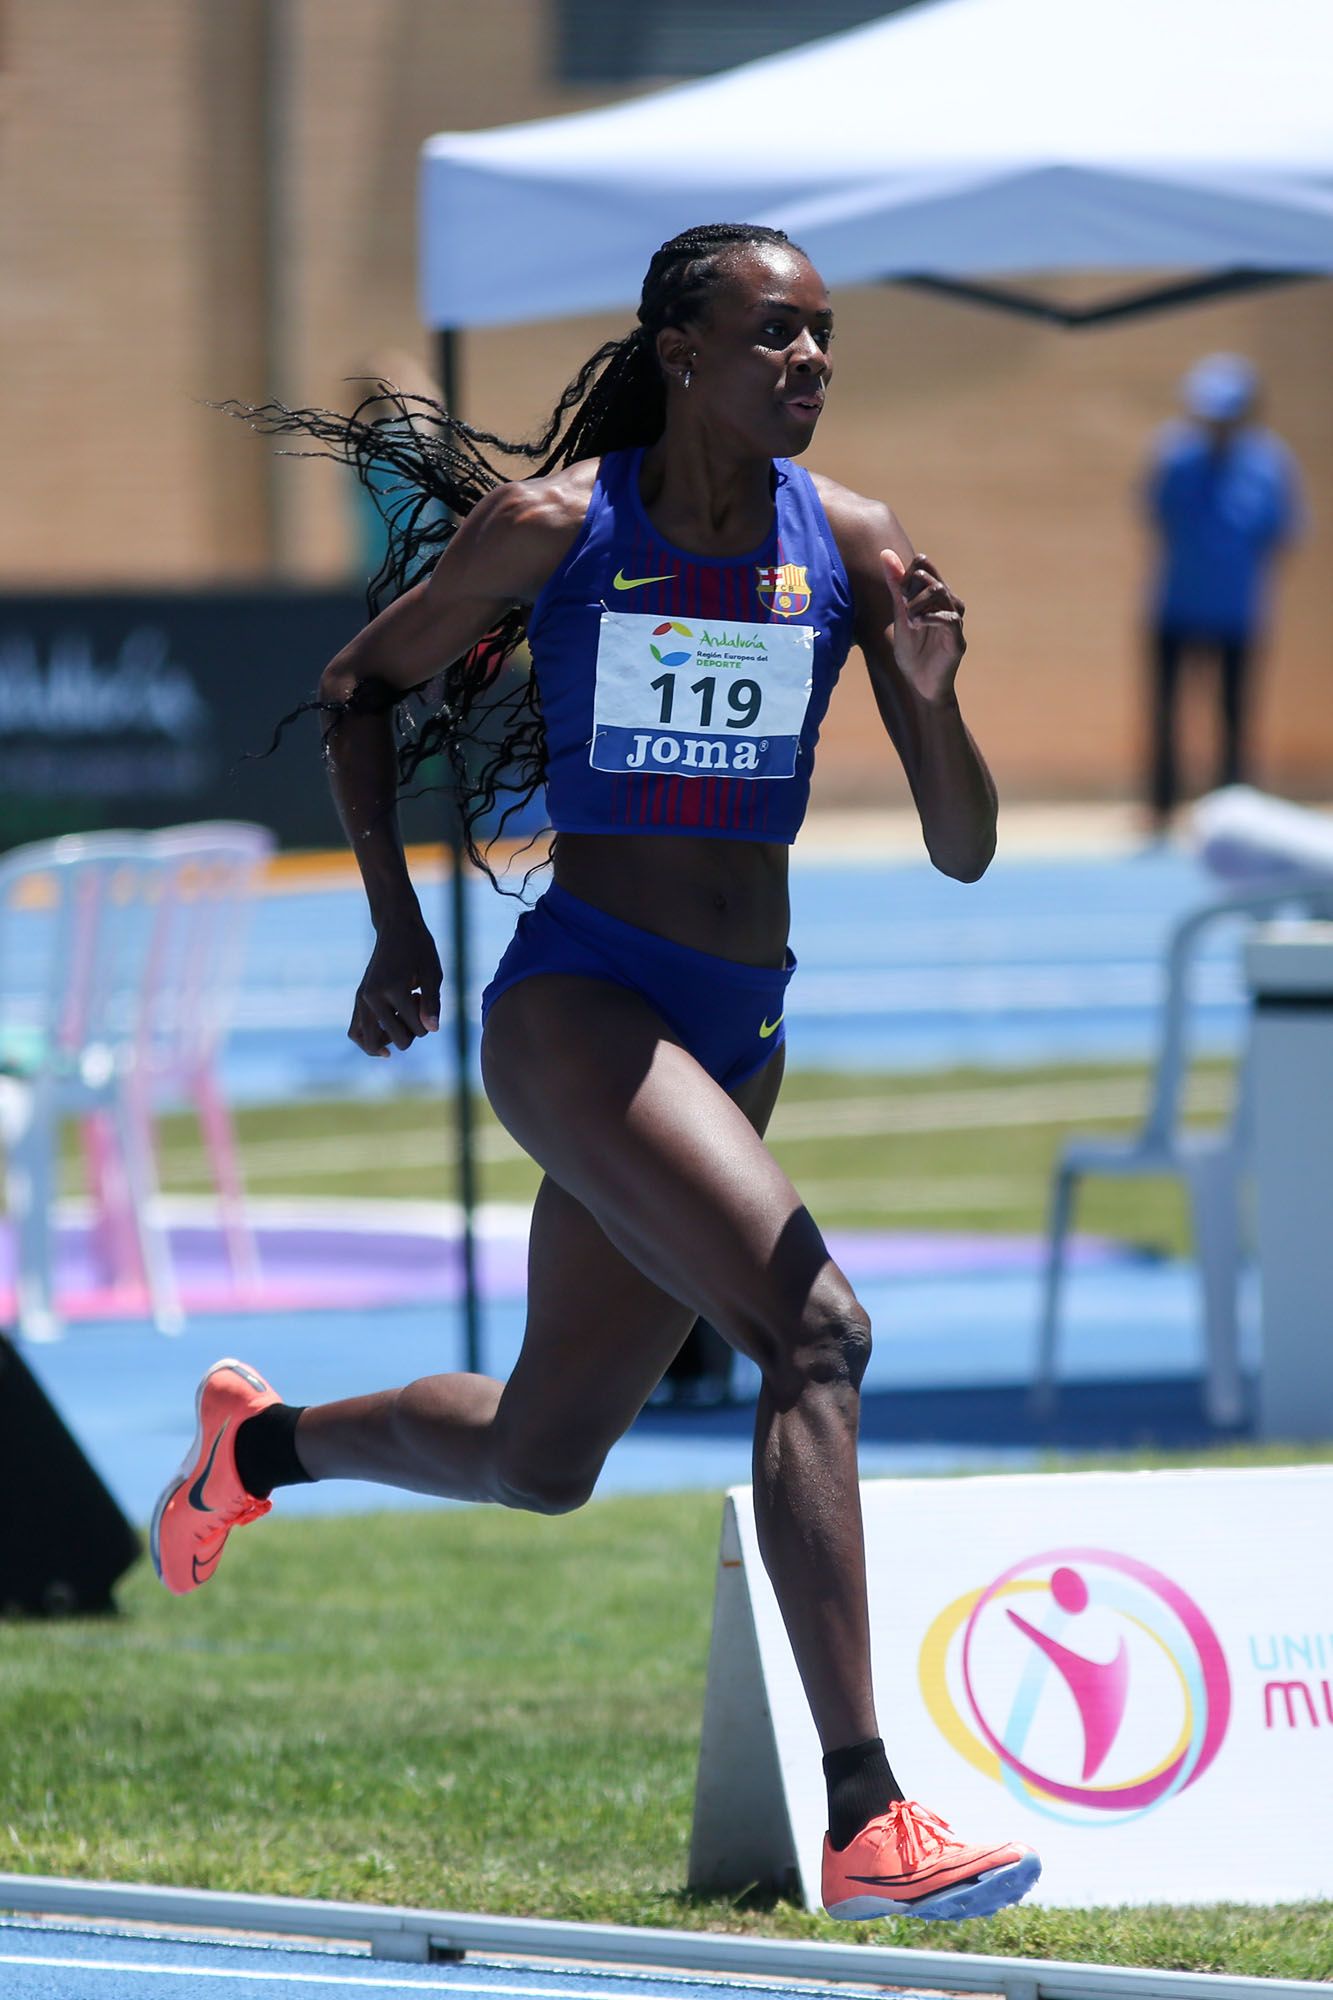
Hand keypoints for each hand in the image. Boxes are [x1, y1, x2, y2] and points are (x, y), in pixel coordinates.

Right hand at [349, 912, 442, 1057]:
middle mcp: (373, 997)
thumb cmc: (419, 949)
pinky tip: (384, 1043)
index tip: (425, 996)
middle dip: (413, 1032)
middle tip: (413, 1007)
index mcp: (394, 989)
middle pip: (398, 1040)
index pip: (418, 1028)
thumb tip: (432, 1030)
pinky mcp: (358, 999)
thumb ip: (433, 1003)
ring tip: (400, 1019)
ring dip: (391, 1038)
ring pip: (369, 1042)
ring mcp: (362, 999)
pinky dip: (369, 1041)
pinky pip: (355, 1032)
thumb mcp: (433, 974)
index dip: (429, 1020)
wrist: (396, 928)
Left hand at [882, 550, 966, 703]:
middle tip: (903, 608)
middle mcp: (948, 604)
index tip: (899, 594)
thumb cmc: (911, 650)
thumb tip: (885, 553)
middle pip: (932, 579)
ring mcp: (955, 621)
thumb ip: (896, 585)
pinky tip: (917, 624)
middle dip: (912, 590)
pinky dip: (930, 617)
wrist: (918, 684)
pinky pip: (949, 618)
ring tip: (910, 620)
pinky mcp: (957, 640)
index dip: (908, 574)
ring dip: (918, 604)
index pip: (924, 565)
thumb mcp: (899, 613)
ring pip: (941, 593)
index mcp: (934, 596)